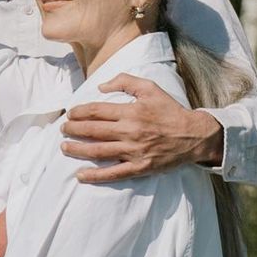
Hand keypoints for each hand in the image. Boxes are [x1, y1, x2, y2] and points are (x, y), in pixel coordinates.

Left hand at [61, 75, 224, 180]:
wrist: (193, 135)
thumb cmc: (170, 110)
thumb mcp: (150, 88)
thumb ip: (125, 81)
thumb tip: (101, 86)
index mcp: (131, 111)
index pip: (96, 111)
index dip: (79, 112)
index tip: (70, 114)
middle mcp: (129, 131)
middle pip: (93, 131)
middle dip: (73, 130)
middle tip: (63, 129)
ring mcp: (133, 151)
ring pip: (98, 151)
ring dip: (77, 150)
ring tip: (64, 148)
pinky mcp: (139, 167)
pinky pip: (113, 173)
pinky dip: (95, 175)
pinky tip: (80, 175)